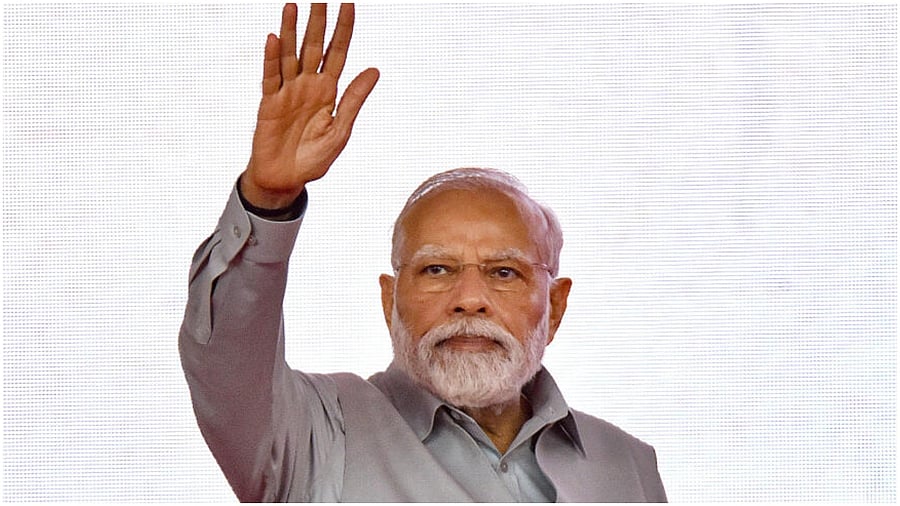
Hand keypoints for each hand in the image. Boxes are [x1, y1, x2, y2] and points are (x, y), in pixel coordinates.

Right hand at [242, 3, 378, 208]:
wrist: (286, 179)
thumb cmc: (314, 158)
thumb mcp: (341, 130)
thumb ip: (354, 99)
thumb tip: (374, 70)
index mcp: (329, 92)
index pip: (338, 54)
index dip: (343, 30)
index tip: (348, 6)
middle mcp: (308, 86)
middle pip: (314, 48)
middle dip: (318, 23)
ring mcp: (287, 92)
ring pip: (290, 55)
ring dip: (291, 32)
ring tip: (293, 7)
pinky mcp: (269, 103)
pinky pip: (270, 77)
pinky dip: (271, 58)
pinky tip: (274, 39)